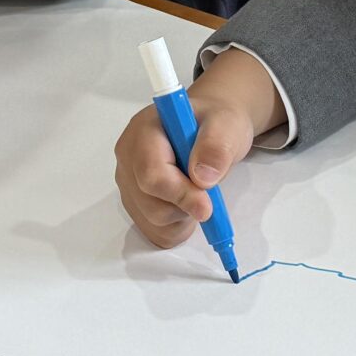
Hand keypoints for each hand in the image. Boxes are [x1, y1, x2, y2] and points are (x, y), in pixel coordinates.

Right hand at [114, 49, 279, 246]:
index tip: (208, 206)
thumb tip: (202, 177)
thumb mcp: (226, 124)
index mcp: (144, 131)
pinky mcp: (135, 203)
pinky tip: (187, 206)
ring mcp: (128, 183)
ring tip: (197, 192)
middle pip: (150, 204)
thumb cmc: (214, 123)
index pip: (151, 173)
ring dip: (182, 217)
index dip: (180, 194)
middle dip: (185, 207)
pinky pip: (154, 232)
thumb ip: (216, 145)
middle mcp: (128, 158)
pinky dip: (176, 228)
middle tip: (208, 192)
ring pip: (152, 222)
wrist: (209, 127)